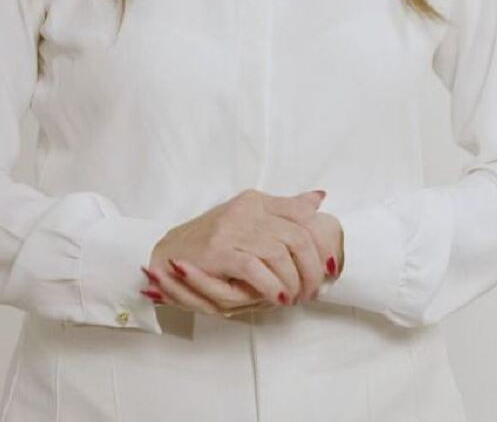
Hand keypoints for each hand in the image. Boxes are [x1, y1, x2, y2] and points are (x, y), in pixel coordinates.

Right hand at [140, 189, 340, 315]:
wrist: (167, 252)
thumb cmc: (211, 241)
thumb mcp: (249, 219)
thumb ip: (283, 210)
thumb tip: (318, 198)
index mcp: (256, 201)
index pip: (302, 216)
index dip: (322, 244)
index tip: (329, 268)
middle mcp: (246, 210)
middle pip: (298, 237)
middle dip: (312, 269)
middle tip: (313, 291)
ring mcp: (231, 229)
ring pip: (280, 254)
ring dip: (294, 282)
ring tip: (295, 298)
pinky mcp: (217, 251)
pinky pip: (255, 268)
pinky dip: (271, 286)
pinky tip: (277, 298)